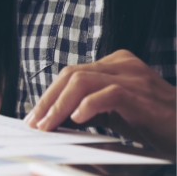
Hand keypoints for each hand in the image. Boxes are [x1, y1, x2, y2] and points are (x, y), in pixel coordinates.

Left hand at [24, 49, 175, 154]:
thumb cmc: (155, 123)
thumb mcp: (116, 112)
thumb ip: (90, 109)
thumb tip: (55, 119)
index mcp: (115, 64)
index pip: (70, 74)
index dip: (49, 95)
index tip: (34, 117)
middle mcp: (122, 64)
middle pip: (71, 75)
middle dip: (48, 100)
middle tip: (34, 123)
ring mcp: (133, 77)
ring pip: (83, 81)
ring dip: (59, 105)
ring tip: (48, 125)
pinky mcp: (143, 95)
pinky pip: (108, 94)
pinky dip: (88, 106)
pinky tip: (76, 120)